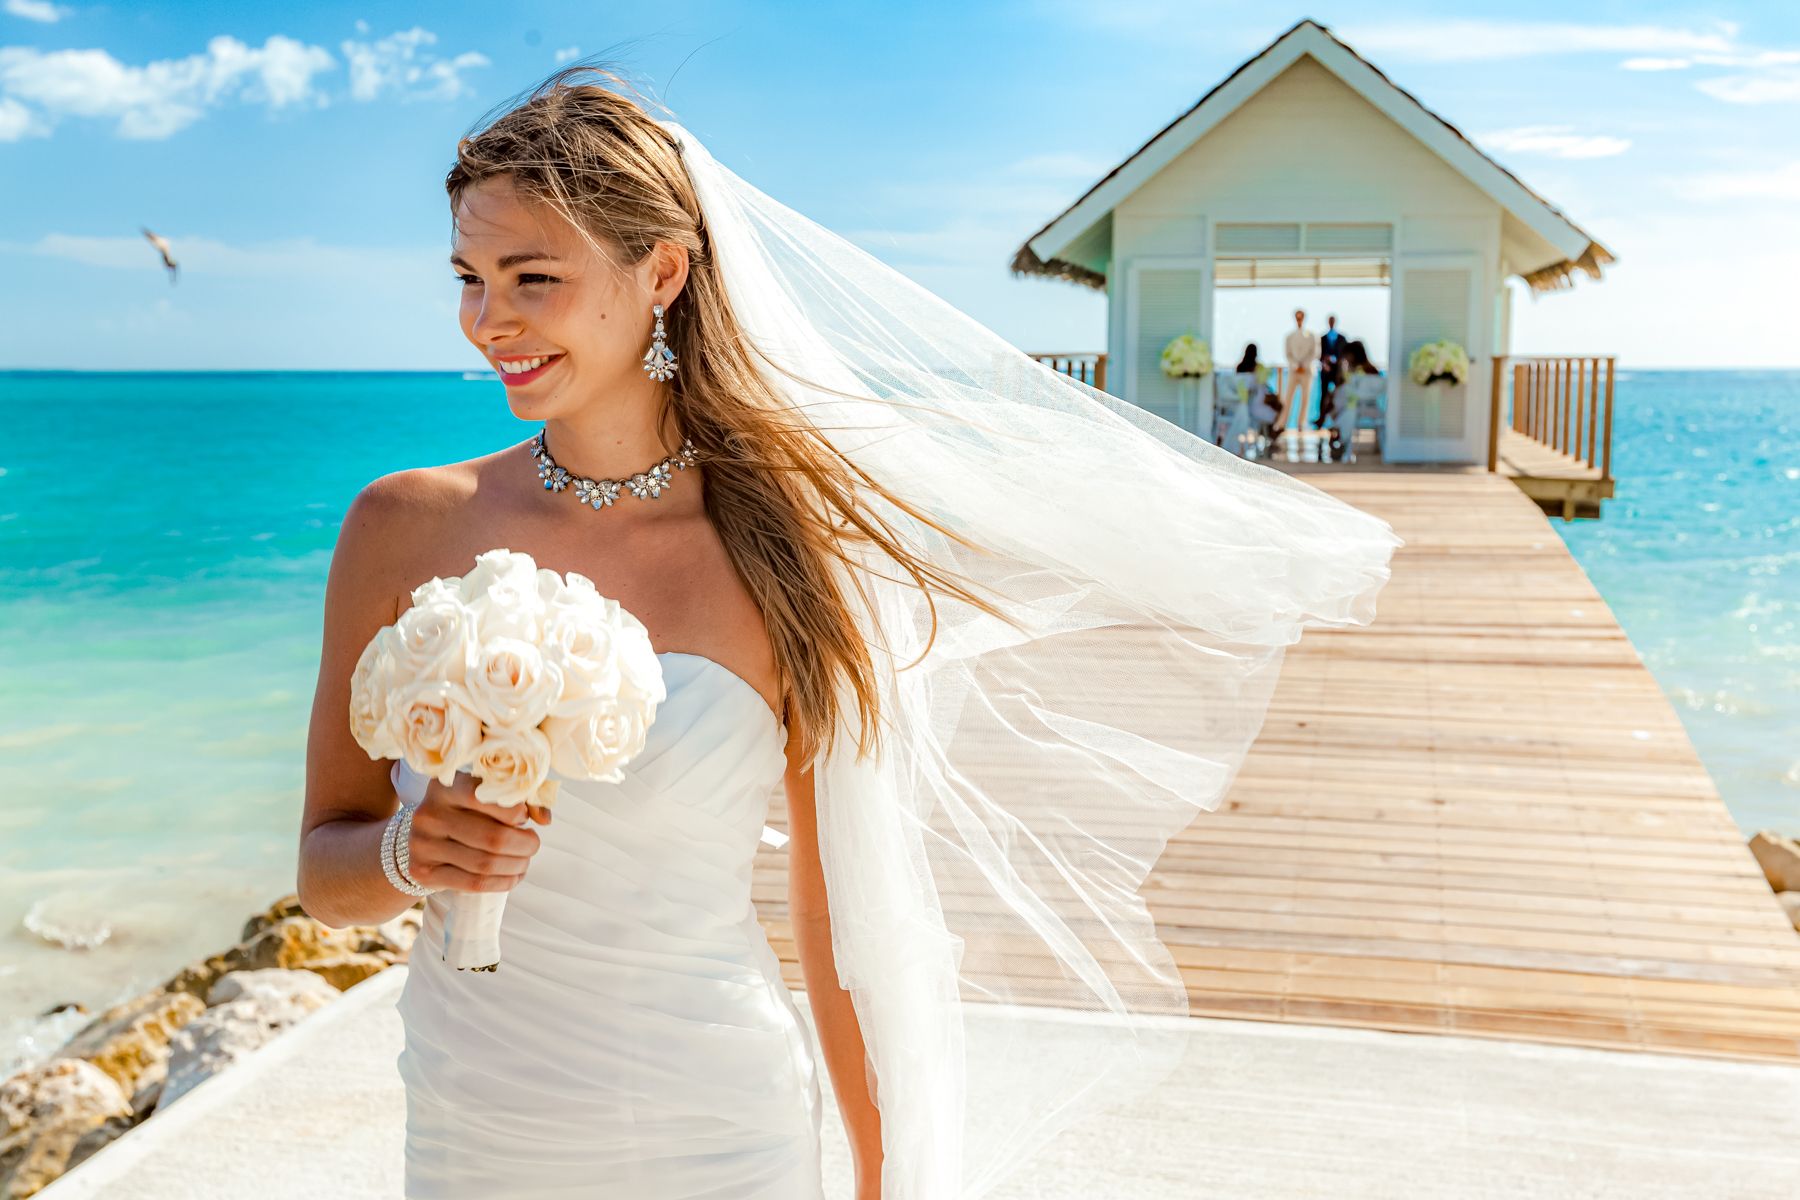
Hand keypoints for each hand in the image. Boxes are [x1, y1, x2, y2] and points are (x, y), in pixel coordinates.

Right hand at [404, 771, 549, 893]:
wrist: (425, 838)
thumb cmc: (467, 812)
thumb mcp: (486, 796)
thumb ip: (519, 799)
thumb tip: (544, 818)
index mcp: (446, 786)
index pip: (486, 796)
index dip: (516, 811)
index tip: (524, 817)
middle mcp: (429, 813)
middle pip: (492, 837)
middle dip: (525, 845)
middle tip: (533, 845)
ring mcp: (422, 844)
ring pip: (485, 863)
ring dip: (516, 866)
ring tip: (524, 861)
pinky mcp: (422, 871)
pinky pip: (473, 883)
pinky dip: (502, 883)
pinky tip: (513, 876)